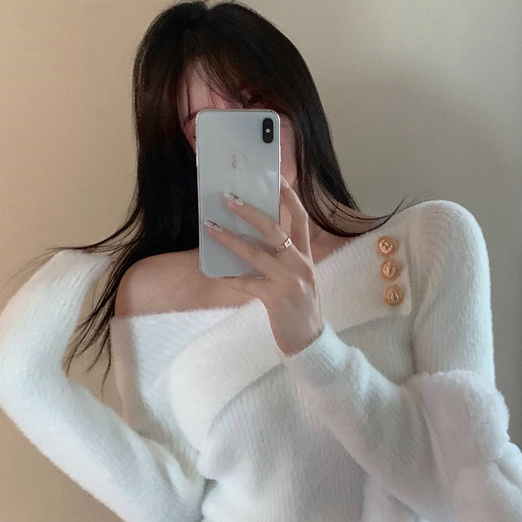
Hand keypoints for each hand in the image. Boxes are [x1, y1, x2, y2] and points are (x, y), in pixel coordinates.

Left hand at [204, 175, 324, 356]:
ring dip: (230, 238)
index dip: (290, 198)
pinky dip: (229, 277)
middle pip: (275, 229)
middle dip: (250, 212)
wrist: (310, 342)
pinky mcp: (276, 298)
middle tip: (229, 198)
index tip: (277, 179)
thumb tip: (250, 241)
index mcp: (306, 257)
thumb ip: (283, 261)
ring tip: (211, 226)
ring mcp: (289, 281)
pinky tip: (215, 272)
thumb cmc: (300, 309)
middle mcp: (300, 264)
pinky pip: (246, 283)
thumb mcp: (298, 279)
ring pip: (255, 252)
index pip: (301, 219)